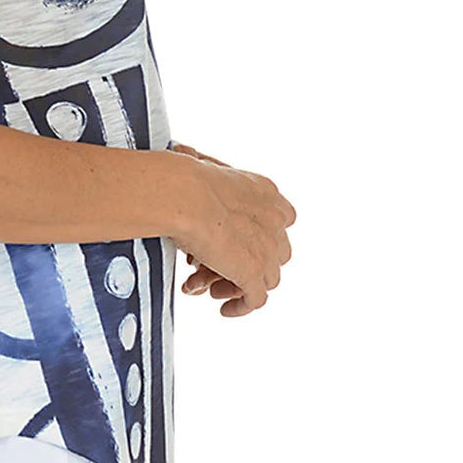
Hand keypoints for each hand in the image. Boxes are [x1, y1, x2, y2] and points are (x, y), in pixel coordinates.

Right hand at [169, 140, 294, 316]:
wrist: (184, 195)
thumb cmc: (184, 177)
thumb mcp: (202, 164)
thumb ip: (206, 168)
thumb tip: (182, 154)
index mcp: (266, 192)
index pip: (280, 219)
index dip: (260, 235)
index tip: (237, 241)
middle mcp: (274, 221)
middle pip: (277, 252)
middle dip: (252, 262)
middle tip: (221, 266)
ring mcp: (267, 249)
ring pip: (267, 278)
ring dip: (241, 284)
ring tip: (214, 287)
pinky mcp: (254, 274)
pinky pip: (255, 300)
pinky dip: (241, 306)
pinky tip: (224, 308)